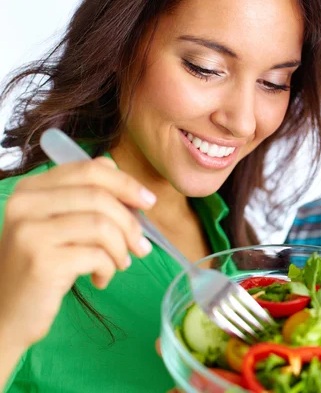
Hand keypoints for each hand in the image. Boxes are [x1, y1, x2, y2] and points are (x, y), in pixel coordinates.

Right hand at [0, 157, 155, 352]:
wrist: (7, 313)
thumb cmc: (43, 266)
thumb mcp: (58, 224)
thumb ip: (82, 194)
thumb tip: (112, 164)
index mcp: (31, 189)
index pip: (88, 170)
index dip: (126, 183)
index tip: (149, 202)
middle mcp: (25, 205)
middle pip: (99, 197)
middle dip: (131, 222)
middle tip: (141, 246)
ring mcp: (30, 233)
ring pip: (102, 226)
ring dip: (122, 249)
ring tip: (120, 264)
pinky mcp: (41, 262)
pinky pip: (96, 255)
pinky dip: (109, 268)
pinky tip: (101, 279)